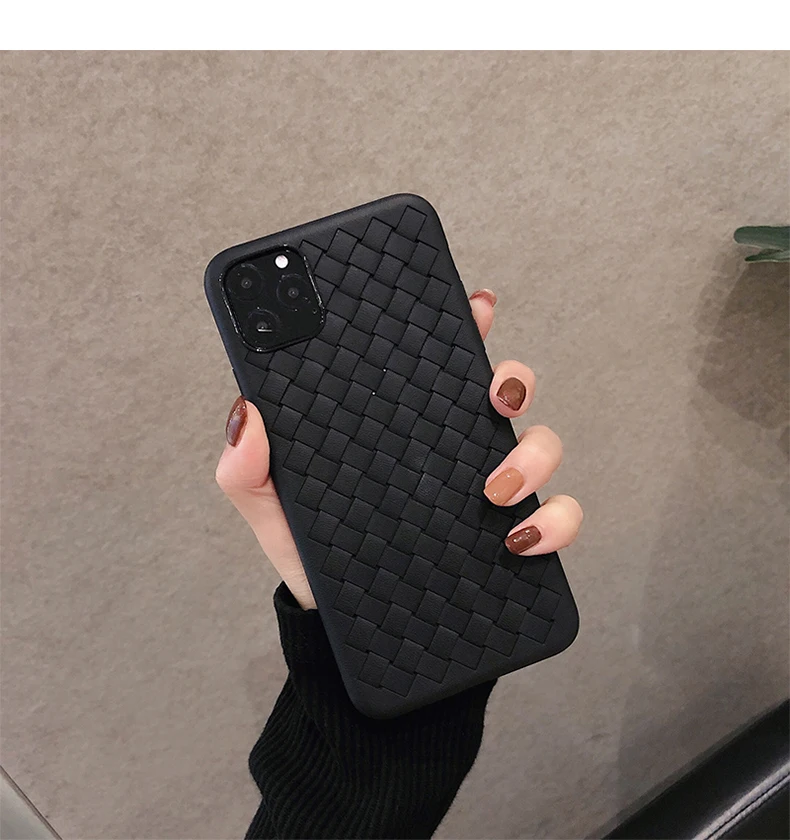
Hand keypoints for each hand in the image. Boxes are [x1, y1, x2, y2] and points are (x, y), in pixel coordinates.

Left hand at [216, 289, 582, 609]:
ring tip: (494, 490)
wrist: (344, 635)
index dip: (462, 325)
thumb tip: (248, 415)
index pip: (435, 365)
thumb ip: (248, 466)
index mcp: (400, 429)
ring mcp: (488, 493)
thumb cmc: (314, 560)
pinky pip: (558, 517)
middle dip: (514, 377)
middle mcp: (451, 451)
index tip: (474, 305)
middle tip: (497, 396)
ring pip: (542, 444)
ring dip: (534, 455)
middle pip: (504, 390)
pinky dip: (556, 520)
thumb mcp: (271, 509)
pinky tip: (521, 537)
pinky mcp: (512, 541)